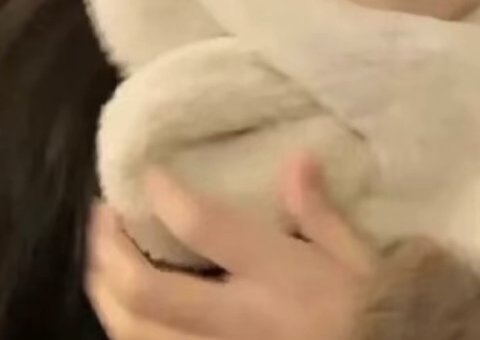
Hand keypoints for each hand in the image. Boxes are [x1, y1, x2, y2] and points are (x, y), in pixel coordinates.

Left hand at [87, 154, 374, 339]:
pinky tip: (124, 311)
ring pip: (135, 336)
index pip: (204, 227)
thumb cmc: (378, 315)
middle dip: (111, 251)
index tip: (149, 173)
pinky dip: (127, 332)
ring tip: (101, 260)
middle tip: (104, 214)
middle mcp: (237, 322)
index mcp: (277, 278)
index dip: (166, 195)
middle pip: (146, 292)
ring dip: (106, 294)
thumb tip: (298, 158)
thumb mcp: (360, 262)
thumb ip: (321, 215)